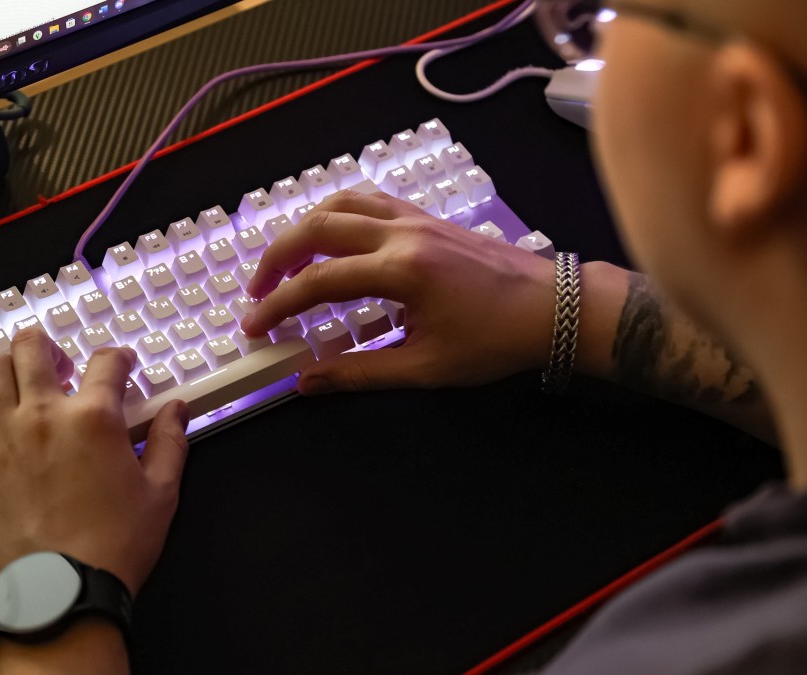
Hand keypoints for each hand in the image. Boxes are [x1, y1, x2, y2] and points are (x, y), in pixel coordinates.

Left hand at [0, 328, 189, 595]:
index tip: (120, 365)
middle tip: (59, 365)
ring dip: (6, 365)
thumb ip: (169, 443)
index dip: (118, 357)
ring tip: (17, 380)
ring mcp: (1, 436)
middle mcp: (43, 414)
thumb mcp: (161, 495)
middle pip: (33, 347)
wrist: (59, 594)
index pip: (106, 361)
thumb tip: (177, 408)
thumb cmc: (115, 548)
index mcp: (94, 418)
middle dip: (48, 346)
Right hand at [241, 190, 558, 393]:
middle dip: (277, 259)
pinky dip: (336, 214)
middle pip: (317, 229)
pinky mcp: (425, 216)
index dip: (277, 305)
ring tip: (284, 263)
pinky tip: (328, 238)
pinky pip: (368, 200)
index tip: (254, 327)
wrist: (552, 309)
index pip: (318, 282)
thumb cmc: (494, 342)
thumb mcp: (425, 368)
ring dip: (303, 229)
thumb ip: (359, 373)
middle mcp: (402, 233)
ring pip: (340, 203)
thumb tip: (306, 380)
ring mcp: (415, 218)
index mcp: (401, 271)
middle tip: (257, 293)